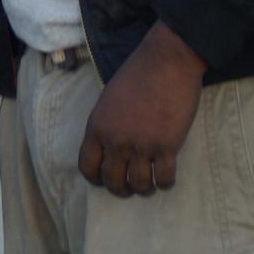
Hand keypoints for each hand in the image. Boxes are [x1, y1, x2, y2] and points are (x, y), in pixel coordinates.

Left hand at [78, 21, 206, 197]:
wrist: (165, 63)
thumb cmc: (137, 76)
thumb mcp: (108, 100)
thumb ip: (106, 125)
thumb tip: (109, 147)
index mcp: (96, 127)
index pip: (87, 166)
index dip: (96, 179)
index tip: (104, 181)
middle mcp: (115, 140)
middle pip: (112, 181)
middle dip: (120, 189)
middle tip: (130, 187)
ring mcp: (141, 145)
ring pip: (139, 185)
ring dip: (144, 189)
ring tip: (149, 185)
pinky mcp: (166, 146)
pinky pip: (164, 179)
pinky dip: (165, 183)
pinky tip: (166, 178)